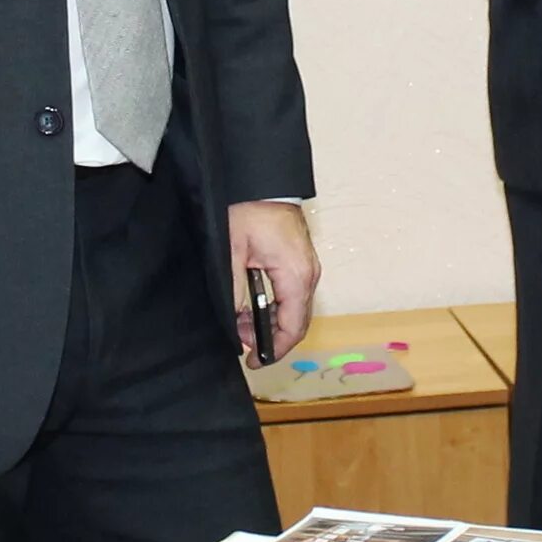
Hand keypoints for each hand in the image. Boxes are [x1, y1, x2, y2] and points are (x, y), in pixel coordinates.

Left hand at [230, 200, 320, 365]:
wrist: (262, 180)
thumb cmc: (249, 209)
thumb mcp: (232, 252)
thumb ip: (234, 291)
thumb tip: (236, 322)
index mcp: (295, 275)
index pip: (292, 327)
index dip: (273, 349)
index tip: (253, 360)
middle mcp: (308, 274)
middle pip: (295, 322)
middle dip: (268, 336)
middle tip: (239, 339)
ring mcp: (307, 267)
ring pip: (293, 309)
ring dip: (269, 320)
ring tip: (240, 320)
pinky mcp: (300, 261)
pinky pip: (292, 294)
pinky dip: (274, 305)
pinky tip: (252, 303)